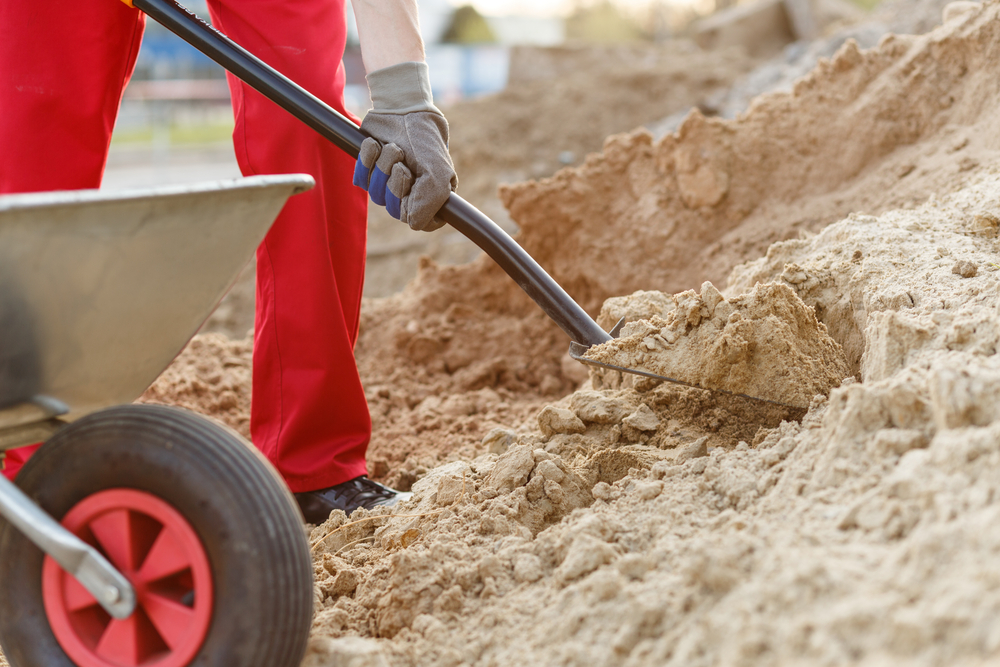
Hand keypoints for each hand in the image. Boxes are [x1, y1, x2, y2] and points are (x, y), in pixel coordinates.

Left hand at [352, 63, 457, 231]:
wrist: (403, 107)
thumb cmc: (424, 139)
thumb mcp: (437, 172)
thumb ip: (430, 202)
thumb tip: (413, 224)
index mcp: (431, 196)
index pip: (421, 223)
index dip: (415, 208)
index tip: (415, 185)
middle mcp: (410, 193)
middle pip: (395, 210)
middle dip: (396, 184)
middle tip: (402, 163)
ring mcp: (388, 182)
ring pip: (376, 194)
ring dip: (383, 168)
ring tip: (392, 148)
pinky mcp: (370, 170)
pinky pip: (361, 178)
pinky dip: (367, 160)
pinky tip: (375, 144)